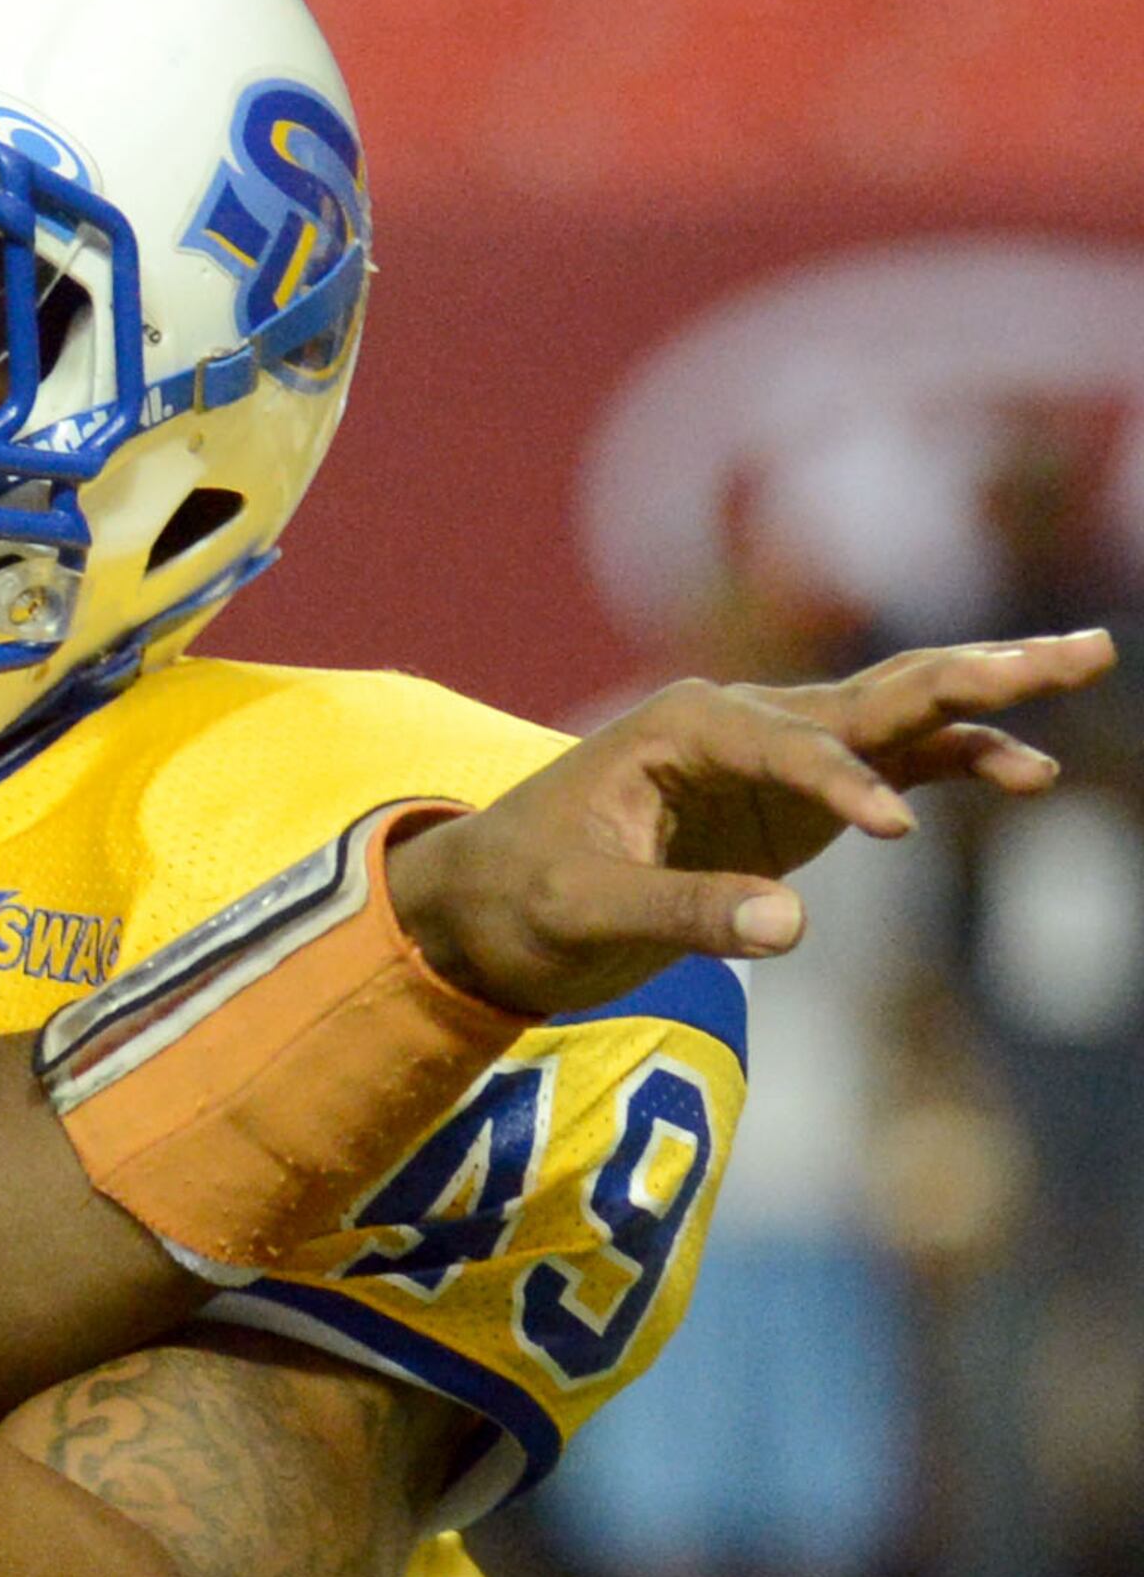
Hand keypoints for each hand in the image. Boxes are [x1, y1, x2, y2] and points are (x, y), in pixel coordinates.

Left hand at [388, 630, 1102, 1015]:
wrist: (492, 902)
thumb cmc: (524, 896)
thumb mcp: (584, 909)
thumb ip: (684, 912)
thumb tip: (794, 926)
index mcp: (682, 726)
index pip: (786, 746)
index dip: (840, 785)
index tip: (892, 833)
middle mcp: (740, 720)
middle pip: (873, 689)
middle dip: (974, 669)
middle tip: (1081, 650)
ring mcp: (779, 753)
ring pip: (899, 710)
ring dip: (990, 690)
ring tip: (1087, 657)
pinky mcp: (801, 796)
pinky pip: (896, 764)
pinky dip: (961, 759)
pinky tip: (1032, 772)